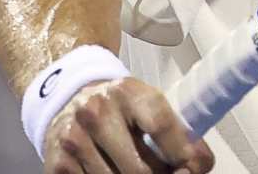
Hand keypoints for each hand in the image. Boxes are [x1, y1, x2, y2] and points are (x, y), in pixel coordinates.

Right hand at [43, 78, 213, 173]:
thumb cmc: (118, 106)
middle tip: (168, 173)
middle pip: (141, 170)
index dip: (183, 154)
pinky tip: (114, 171)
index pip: (161, 127)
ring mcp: (75, 140)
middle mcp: (97, 113)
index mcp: (127, 92)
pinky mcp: (58, 164)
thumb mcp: (147, 103)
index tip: (194, 167)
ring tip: (141, 170)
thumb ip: (174, 130)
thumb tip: (199, 164)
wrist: (67, 99)